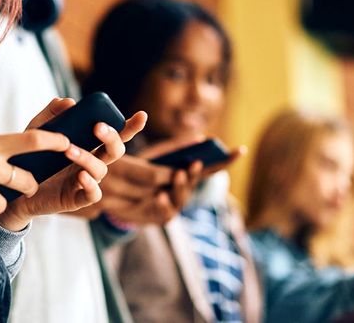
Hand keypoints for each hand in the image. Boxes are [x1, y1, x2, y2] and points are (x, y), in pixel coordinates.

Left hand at [0, 98, 146, 230]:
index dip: (130, 127)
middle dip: (112, 137)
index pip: (114, 134)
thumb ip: (51, 115)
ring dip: (88, 157)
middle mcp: (92, 163)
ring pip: (102, 169)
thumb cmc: (32, 159)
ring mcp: (86, 181)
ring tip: (69, 150)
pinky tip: (80, 176)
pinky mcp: (77, 199)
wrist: (15, 190)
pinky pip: (93, 194)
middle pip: (115, 150)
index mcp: (88, 146)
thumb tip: (68, 101)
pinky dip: (90, 184)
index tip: (142, 115)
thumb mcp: (36, 133)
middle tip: (97, 126)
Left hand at [87, 137, 243, 225]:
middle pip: (196, 183)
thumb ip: (174, 148)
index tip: (241, 150)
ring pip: (182, 198)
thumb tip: (199, 137)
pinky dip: (163, 205)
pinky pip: (164, 213)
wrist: (113, 196)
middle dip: (196, 173)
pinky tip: (160, 196)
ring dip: (181, 187)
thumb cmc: (137, 173)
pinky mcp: (159, 217)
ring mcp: (173, 206)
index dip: (226, 160)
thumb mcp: (155, 157)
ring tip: (178, 175)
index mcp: (186, 176)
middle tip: (194, 163)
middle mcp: (183, 192)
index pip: (210, 167)